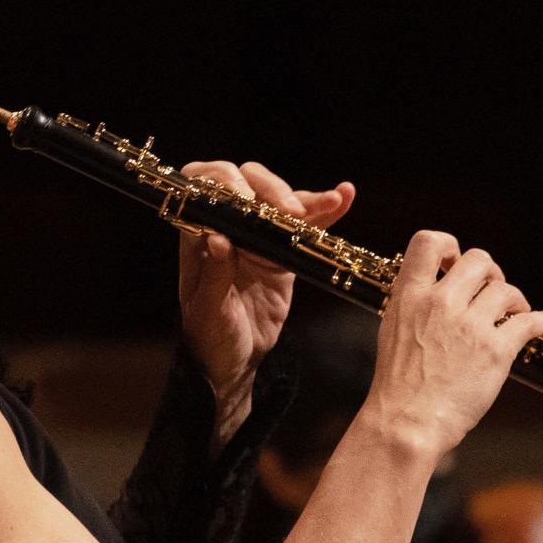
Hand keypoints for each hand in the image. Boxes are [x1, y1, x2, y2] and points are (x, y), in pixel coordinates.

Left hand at [174, 160, 355, 440]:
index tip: (245, 199)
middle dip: (271, 189)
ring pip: (280, 200)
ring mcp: (258, 237)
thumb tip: (217, 239)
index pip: (203, 185)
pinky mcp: (284, 252)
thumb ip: (213, 276)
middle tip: (290, 212)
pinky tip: (344, 197)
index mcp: (199, 234)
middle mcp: (228, 227)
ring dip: (306, 197)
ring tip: (330, 199)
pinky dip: (326, 212)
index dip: (223, 180)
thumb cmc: (210, 337)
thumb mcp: (208, 312)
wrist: (234, 362)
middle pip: (248, 183)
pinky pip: (306, 226)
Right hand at [355, 231, 542, 465]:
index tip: (455, 262)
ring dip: (514, 300)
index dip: (449, 246)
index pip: (429, 243)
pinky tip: (541, 324)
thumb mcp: (392, 332)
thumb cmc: (398, 387)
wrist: (406, 423)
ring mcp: (469, 325)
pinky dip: (539, 321)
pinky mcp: (495, 350)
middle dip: (490, 273)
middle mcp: (440, 303)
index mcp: (410, 297)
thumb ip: (414, 307)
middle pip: (478, 260)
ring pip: (505, 289)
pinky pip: (528, 322)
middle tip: (492, 291)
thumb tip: (435, 293)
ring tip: (514, 313)